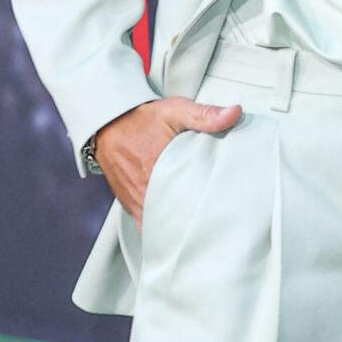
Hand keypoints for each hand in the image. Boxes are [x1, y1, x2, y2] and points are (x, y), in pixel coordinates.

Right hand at [91, 95, 239, 224]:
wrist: (108, 121)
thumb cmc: (142, 118)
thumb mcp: (175, 110)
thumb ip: (205, 115)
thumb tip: (234, 113)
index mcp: (157, 171)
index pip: (186, 203)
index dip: (205, 213)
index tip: (222, 214)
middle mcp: (143, 191)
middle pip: (174, 220)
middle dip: (194, 224)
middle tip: (216, 225)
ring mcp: (135, 200)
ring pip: (160, 225)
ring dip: (177, 228)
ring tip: (200, 231)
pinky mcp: (130, 203)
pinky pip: (146, 224)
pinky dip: (161, 228)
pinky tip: (176, 231)